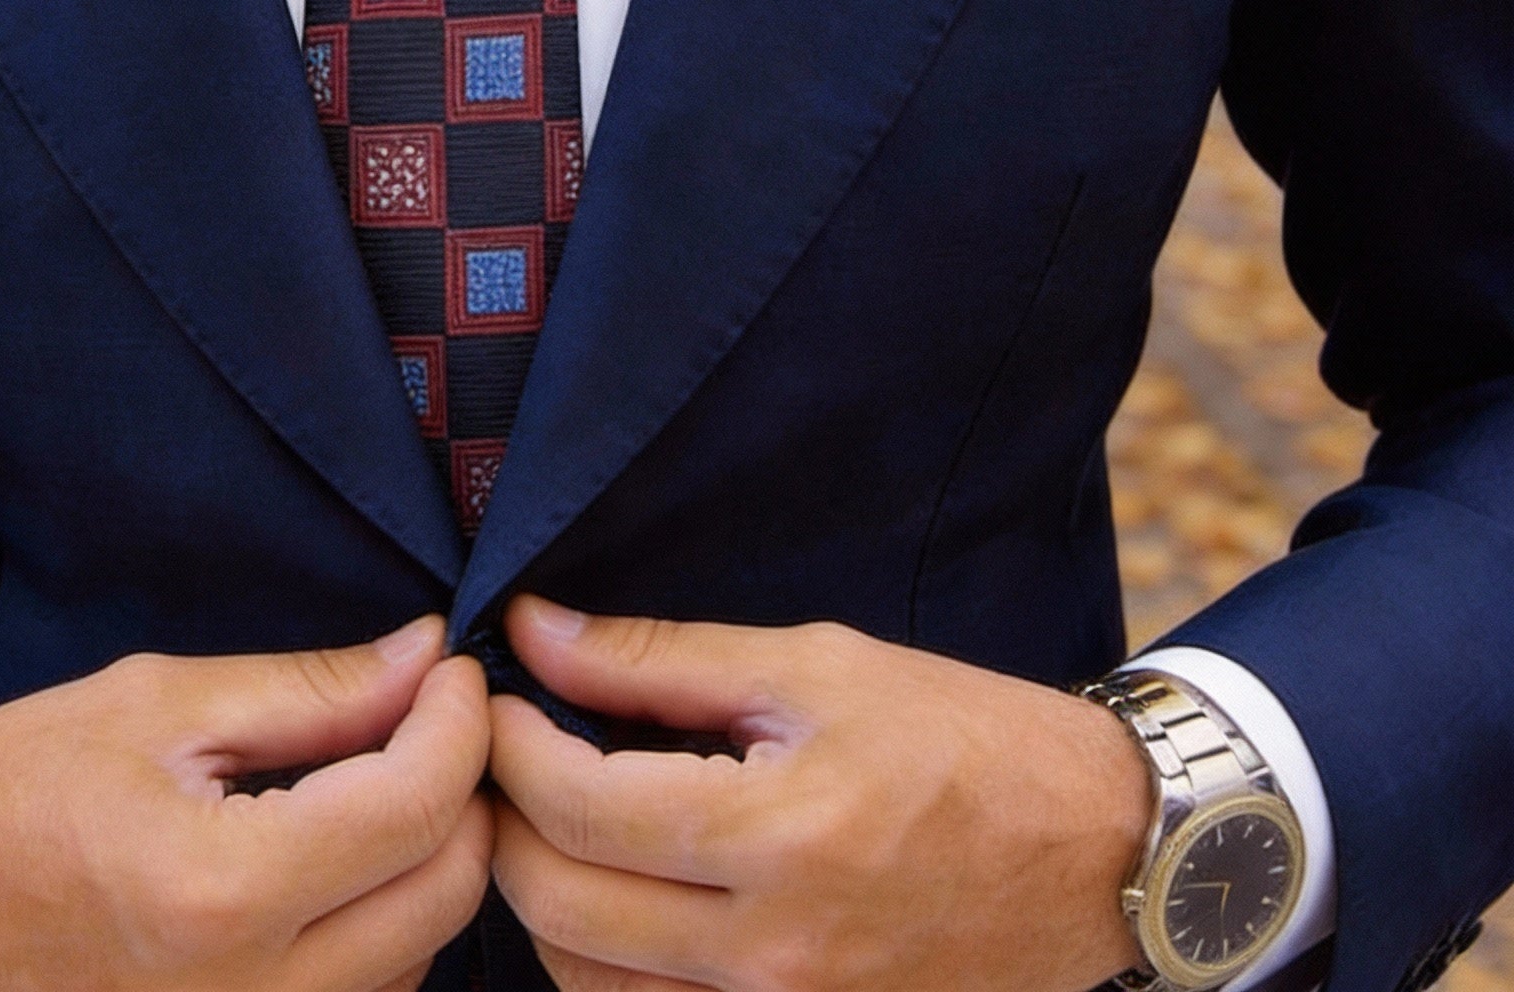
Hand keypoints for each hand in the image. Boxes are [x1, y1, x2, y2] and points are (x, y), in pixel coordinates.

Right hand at [0, 616, 491, 991]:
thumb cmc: (8, 789)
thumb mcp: (159, 705)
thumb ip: (311, 691)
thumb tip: (426, 657)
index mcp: (222, 896)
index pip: (419, 806)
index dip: (460, 719)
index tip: (452, 665)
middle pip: (444, 893)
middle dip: (462, 789)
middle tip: (428, 713)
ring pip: (417, 957)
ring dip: (424, 861)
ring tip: (376, 777)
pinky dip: (378, 926)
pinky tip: (335, 858)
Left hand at [488, 598, 1151, 991]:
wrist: (1094, 852)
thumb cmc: (961, 739)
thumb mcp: (814, 666)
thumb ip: (661, 658)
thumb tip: (535, 630)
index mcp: (779, 836)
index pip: (579, 808)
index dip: (509, 747)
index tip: (494, 700)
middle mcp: (773, 955)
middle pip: (560, 910)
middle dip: (505, 823)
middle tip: (503, 757)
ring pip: (589, 988)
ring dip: (543, 902)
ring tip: (553, 821)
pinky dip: (605, 967)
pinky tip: (617, 897)